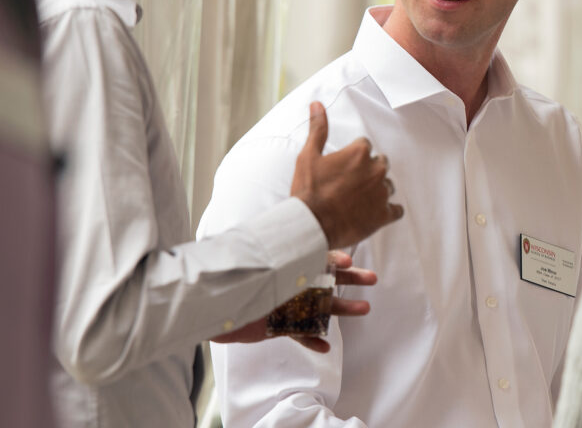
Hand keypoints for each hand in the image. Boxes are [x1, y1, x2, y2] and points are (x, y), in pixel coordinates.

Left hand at [209, 252, 378, 352]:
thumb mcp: (247, 263)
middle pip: (326, 281)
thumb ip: (263, 254)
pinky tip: (326, 346)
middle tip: (372, 279)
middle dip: (350, 280)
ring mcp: (287, 307)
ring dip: (342, 309)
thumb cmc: (228, 282)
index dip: (333, 259)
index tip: (348, 262)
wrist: (209, 309)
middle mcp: (291, 285)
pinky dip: (312, 341)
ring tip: (365, 308)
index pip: (314, 259)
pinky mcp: (277, 327)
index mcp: (286, 267)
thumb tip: (269, 234)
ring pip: (321, 308)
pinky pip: (299, 336)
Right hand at [291, 102, 402, 248]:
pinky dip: (388, 211)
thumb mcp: (309, 155)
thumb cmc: (308, 190)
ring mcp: (382, 193)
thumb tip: (317, 104)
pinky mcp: (384, 214)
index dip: (352, 157)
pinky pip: (397, 210)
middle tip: (350, 184)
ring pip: (387, 186)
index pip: (364, 146)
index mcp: (360, 152)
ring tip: (357, 201)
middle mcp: (376, 169)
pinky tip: (374, 214)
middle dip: (368, 171)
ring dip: (377, 190)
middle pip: (380, 164)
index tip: (342, 168)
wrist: (310, 224)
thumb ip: (318, 128)